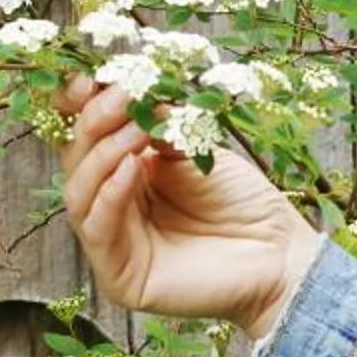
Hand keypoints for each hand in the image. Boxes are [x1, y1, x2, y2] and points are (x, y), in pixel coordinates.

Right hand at [55, 79, 321, 336]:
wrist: (279, 253)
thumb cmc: (243, 202)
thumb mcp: (196, 150)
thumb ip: (158, 126)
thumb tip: (130, 95)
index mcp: (125, 174)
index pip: (82, 139)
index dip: (78, 108)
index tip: (92, 78)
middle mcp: (111, 207)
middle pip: (76, 161)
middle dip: (95, 123)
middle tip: (124, 94)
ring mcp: (112, 244)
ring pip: (80, 194)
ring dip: (105, 154)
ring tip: (136, 130)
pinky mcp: (119, 278)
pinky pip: (98, 232)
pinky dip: (110, 195)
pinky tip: (132, 167)